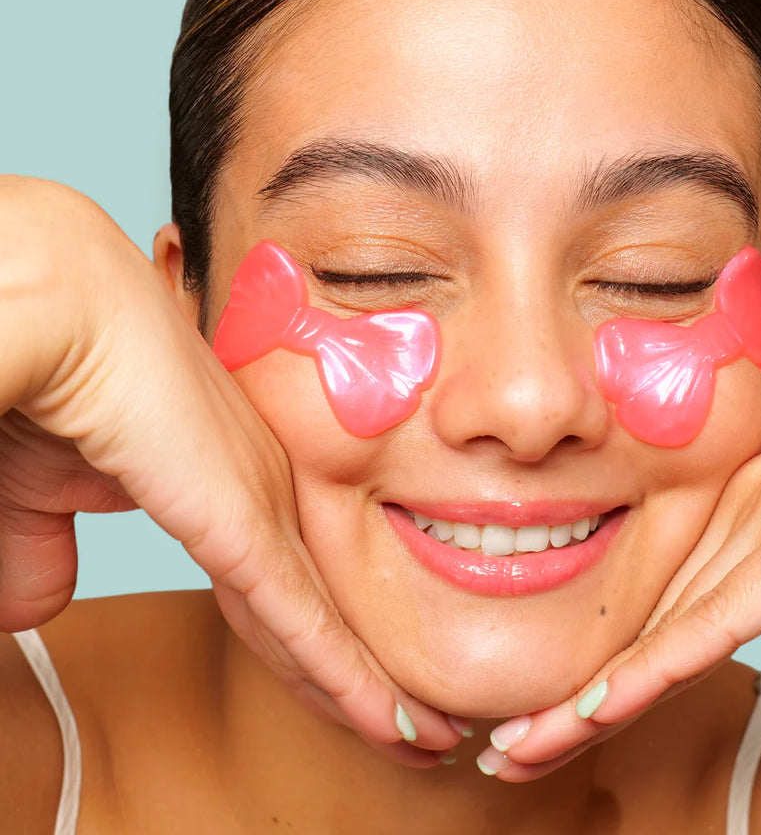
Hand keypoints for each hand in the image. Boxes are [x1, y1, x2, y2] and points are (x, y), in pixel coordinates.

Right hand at [0, 176, 458, 765]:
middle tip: (419, 725)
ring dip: (370, 690)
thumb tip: (43, 600)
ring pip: (326, 627)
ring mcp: (261, 510)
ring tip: (423, 738)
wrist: (68, 316)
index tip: (348, 683)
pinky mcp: (245, 526)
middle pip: (319, 609)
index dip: (314, 639)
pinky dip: (350, 679)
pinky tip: (389, 720)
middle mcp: (263, 495)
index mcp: (226, 479)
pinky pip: (307, 623)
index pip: (282, 580)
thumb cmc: (55, 382)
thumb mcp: (44, 487)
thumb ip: (47, 543)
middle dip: (362, 673)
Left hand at [486, 347, 760, 779]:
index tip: (560, 726)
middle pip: (642, 630)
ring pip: (657, 632)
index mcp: (754, 525)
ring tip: (519, 753)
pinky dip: (650, 669)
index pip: (666, 618)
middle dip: (571, 699)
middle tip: (507, 752)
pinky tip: (597, 709)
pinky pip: (710, 620)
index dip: (612, 677)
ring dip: (585, 702)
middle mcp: (738, 522)